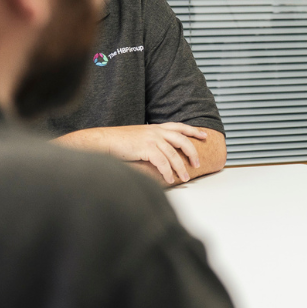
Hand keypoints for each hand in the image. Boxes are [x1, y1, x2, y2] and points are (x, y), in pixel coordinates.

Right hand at [57, 123, 207, 183]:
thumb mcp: (138, 137)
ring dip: (180, 168)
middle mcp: (156, 131)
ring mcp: (151, 139)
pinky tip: (170, 180)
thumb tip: (160, 153)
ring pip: (173, 154)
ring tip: (185, 178)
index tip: (204, 136)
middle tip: (197, 164)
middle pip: (182, 140)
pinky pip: (162, 162)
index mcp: (155, 127)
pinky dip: (168, 172)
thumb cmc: (118, 141)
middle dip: (192, 152)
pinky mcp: (146, 148)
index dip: (193, 130)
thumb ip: (151, 142)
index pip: (179, 127)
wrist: (102, 140)